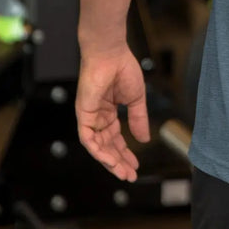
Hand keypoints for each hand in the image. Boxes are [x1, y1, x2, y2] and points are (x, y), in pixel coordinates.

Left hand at [75, 44, 150, 180]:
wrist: (111, 53)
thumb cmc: (122, 69)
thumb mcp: (135, 99)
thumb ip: (139, 119)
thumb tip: (144, 139)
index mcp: (108, 112)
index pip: (115, 138)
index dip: (125, 153)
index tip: (135, 165)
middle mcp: (97, 117)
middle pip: (107, 146)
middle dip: (119, 161)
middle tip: (130, 175)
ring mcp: (89, 117)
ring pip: (97, 147)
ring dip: (109, 161)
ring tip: (122, 173)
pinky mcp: (83, 115)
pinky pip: (88, 139)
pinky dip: (99, 151)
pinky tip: (110, 160)